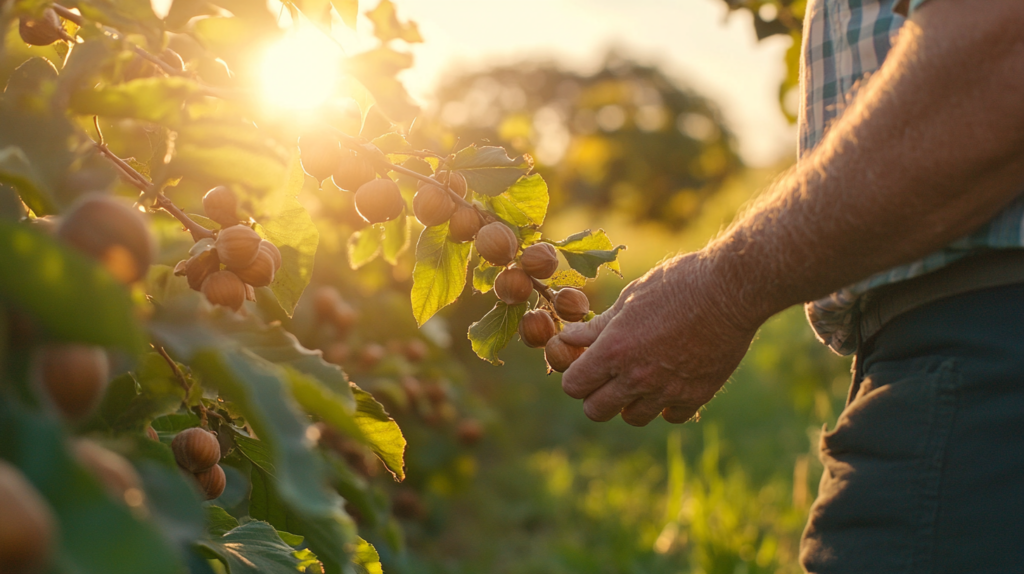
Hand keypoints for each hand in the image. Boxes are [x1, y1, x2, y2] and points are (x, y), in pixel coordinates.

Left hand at [559, 252, 762, 425]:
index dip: (574, 376)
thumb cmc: (677, 284)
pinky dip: (666, 405)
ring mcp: (667, 390)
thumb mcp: (630, 297)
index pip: (574, 386)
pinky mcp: (696, 395)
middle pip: (596, 411)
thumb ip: (599, 326)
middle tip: (606, 376)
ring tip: (639, 378)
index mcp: (614, 350)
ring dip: (629, 402)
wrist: (731, 290)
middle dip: (595, 395)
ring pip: (633, 417)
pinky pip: (670, 416)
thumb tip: (570, 338)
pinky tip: (669, 382)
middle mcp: (637, 377)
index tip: (583, 365)